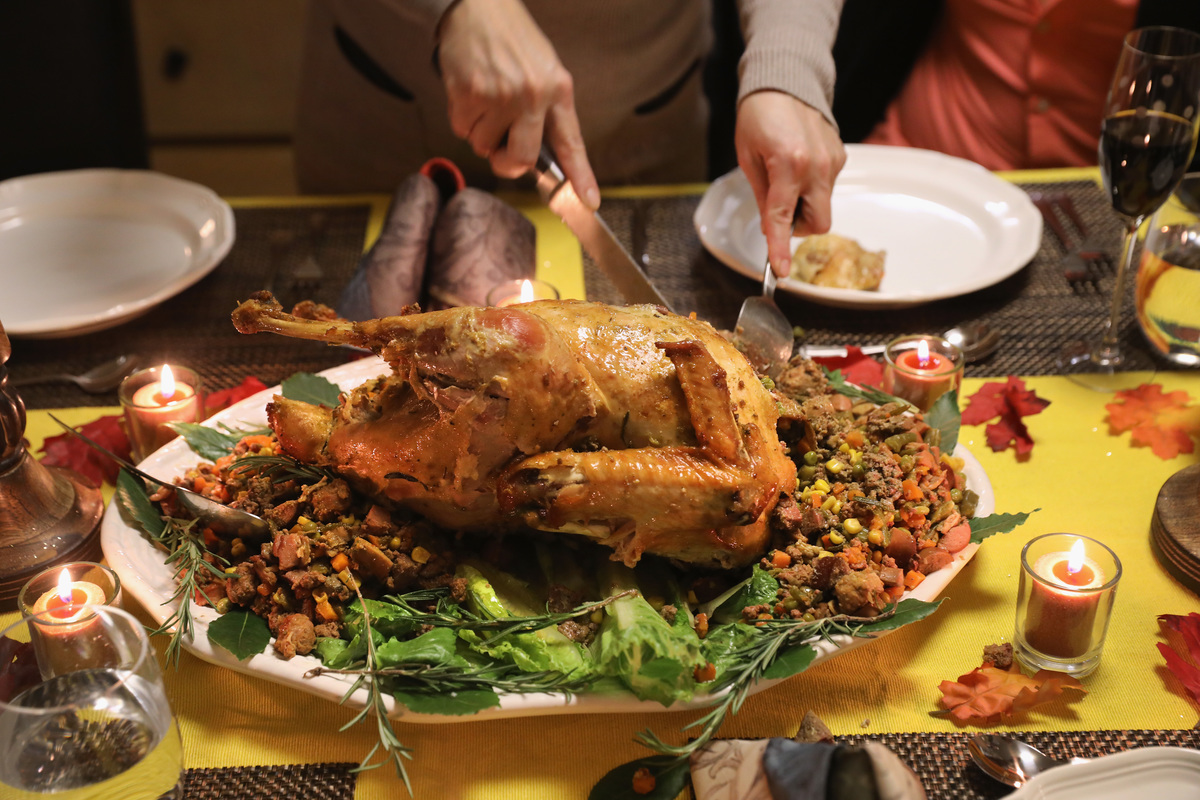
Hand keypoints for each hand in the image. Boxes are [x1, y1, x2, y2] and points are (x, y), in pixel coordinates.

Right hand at [437, 0, 599, 207]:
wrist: (479, 5)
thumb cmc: (513, 40)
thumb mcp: (545, 70)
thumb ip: (546, 111)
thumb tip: (538, 156)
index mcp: (557, 90)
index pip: (571, 143)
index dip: (581, 176)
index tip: (589, 202)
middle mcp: (531, 96)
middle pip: (519, 159)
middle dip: (506, 162)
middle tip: (502, 148)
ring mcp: (499, 96)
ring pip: (484, 146)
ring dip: (481, 132)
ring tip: (485, 99)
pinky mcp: (468, 93)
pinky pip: (462, 129)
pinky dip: (463, 118)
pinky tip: (469, 92)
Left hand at [735, 91, 845, 276]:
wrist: (786, 82)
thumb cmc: (759, 117)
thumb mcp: (749, 158)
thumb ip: (763, 197)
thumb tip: (772, 228)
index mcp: (788, 164)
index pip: (784, 219)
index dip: (781, 249)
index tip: (781, 271)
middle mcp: (817, 165)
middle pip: (818, 223)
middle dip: (798, 227)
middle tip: (780, 210)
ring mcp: (833, 161)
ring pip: (823, 207)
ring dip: (803, 205)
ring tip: (785, 177)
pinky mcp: (840, 157)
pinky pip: (827, 187)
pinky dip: (811, 188)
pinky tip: (799, 165)